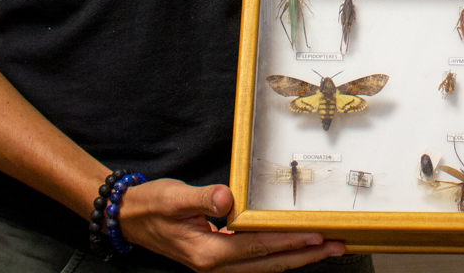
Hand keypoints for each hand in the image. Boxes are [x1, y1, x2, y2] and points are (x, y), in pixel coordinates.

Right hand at [119, 179, 344, 271]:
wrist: (128, 217)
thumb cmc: (150, 205)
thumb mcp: (174, 197)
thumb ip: (203, 198)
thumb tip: (228, 199)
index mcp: (208, 252)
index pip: (258, 247)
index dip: (288, 241)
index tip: (315, 236)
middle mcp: (215, 264)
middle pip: (269, 263)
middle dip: (304, 256)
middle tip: (336, 247)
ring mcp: (217, 263)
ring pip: (264, 265)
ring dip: (295, 258)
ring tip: (324, 250)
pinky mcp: (217, 256)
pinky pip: (255, 260)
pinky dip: (277, 254)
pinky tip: (291, 247)